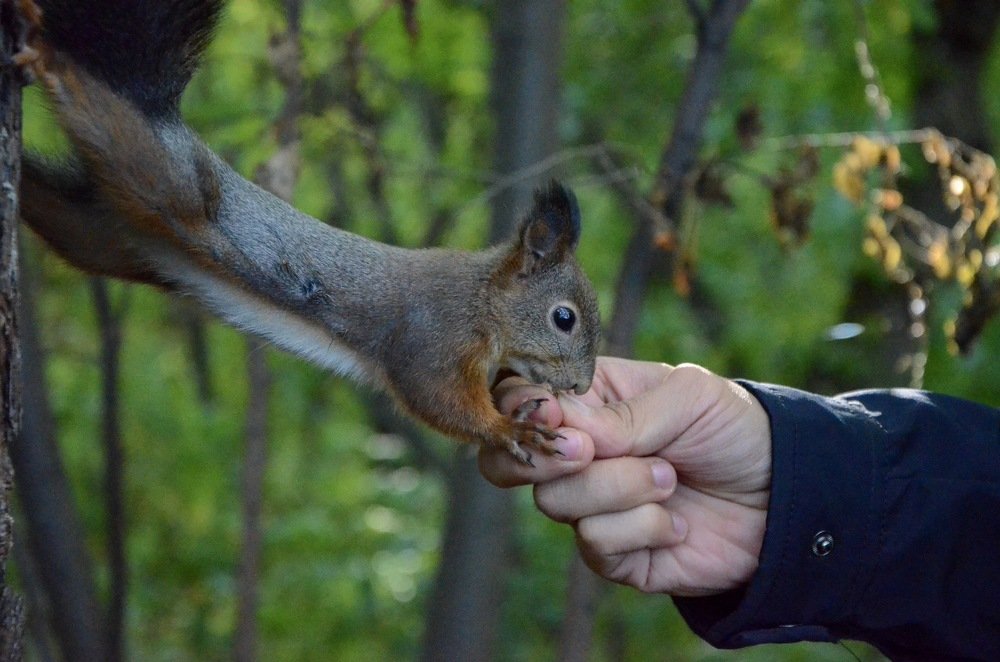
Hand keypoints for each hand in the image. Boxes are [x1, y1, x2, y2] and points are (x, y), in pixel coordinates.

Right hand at [480, 357, 770, 596]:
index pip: (518, 402)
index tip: (553, 417)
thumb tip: (559, 425)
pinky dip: (642, 529)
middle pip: (510, 461)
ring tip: (671, 478)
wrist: (785, 495)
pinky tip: (675, 521)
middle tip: (589, 450)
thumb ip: (622, 414)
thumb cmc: (734, 429)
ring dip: (621, 489)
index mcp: (588, 401)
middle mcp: (578, 453)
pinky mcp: (612, 553)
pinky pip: (595, 544)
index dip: (522, 412)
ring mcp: (591, 504)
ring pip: (556, 503)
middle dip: (545, 459)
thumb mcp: (687, 397)